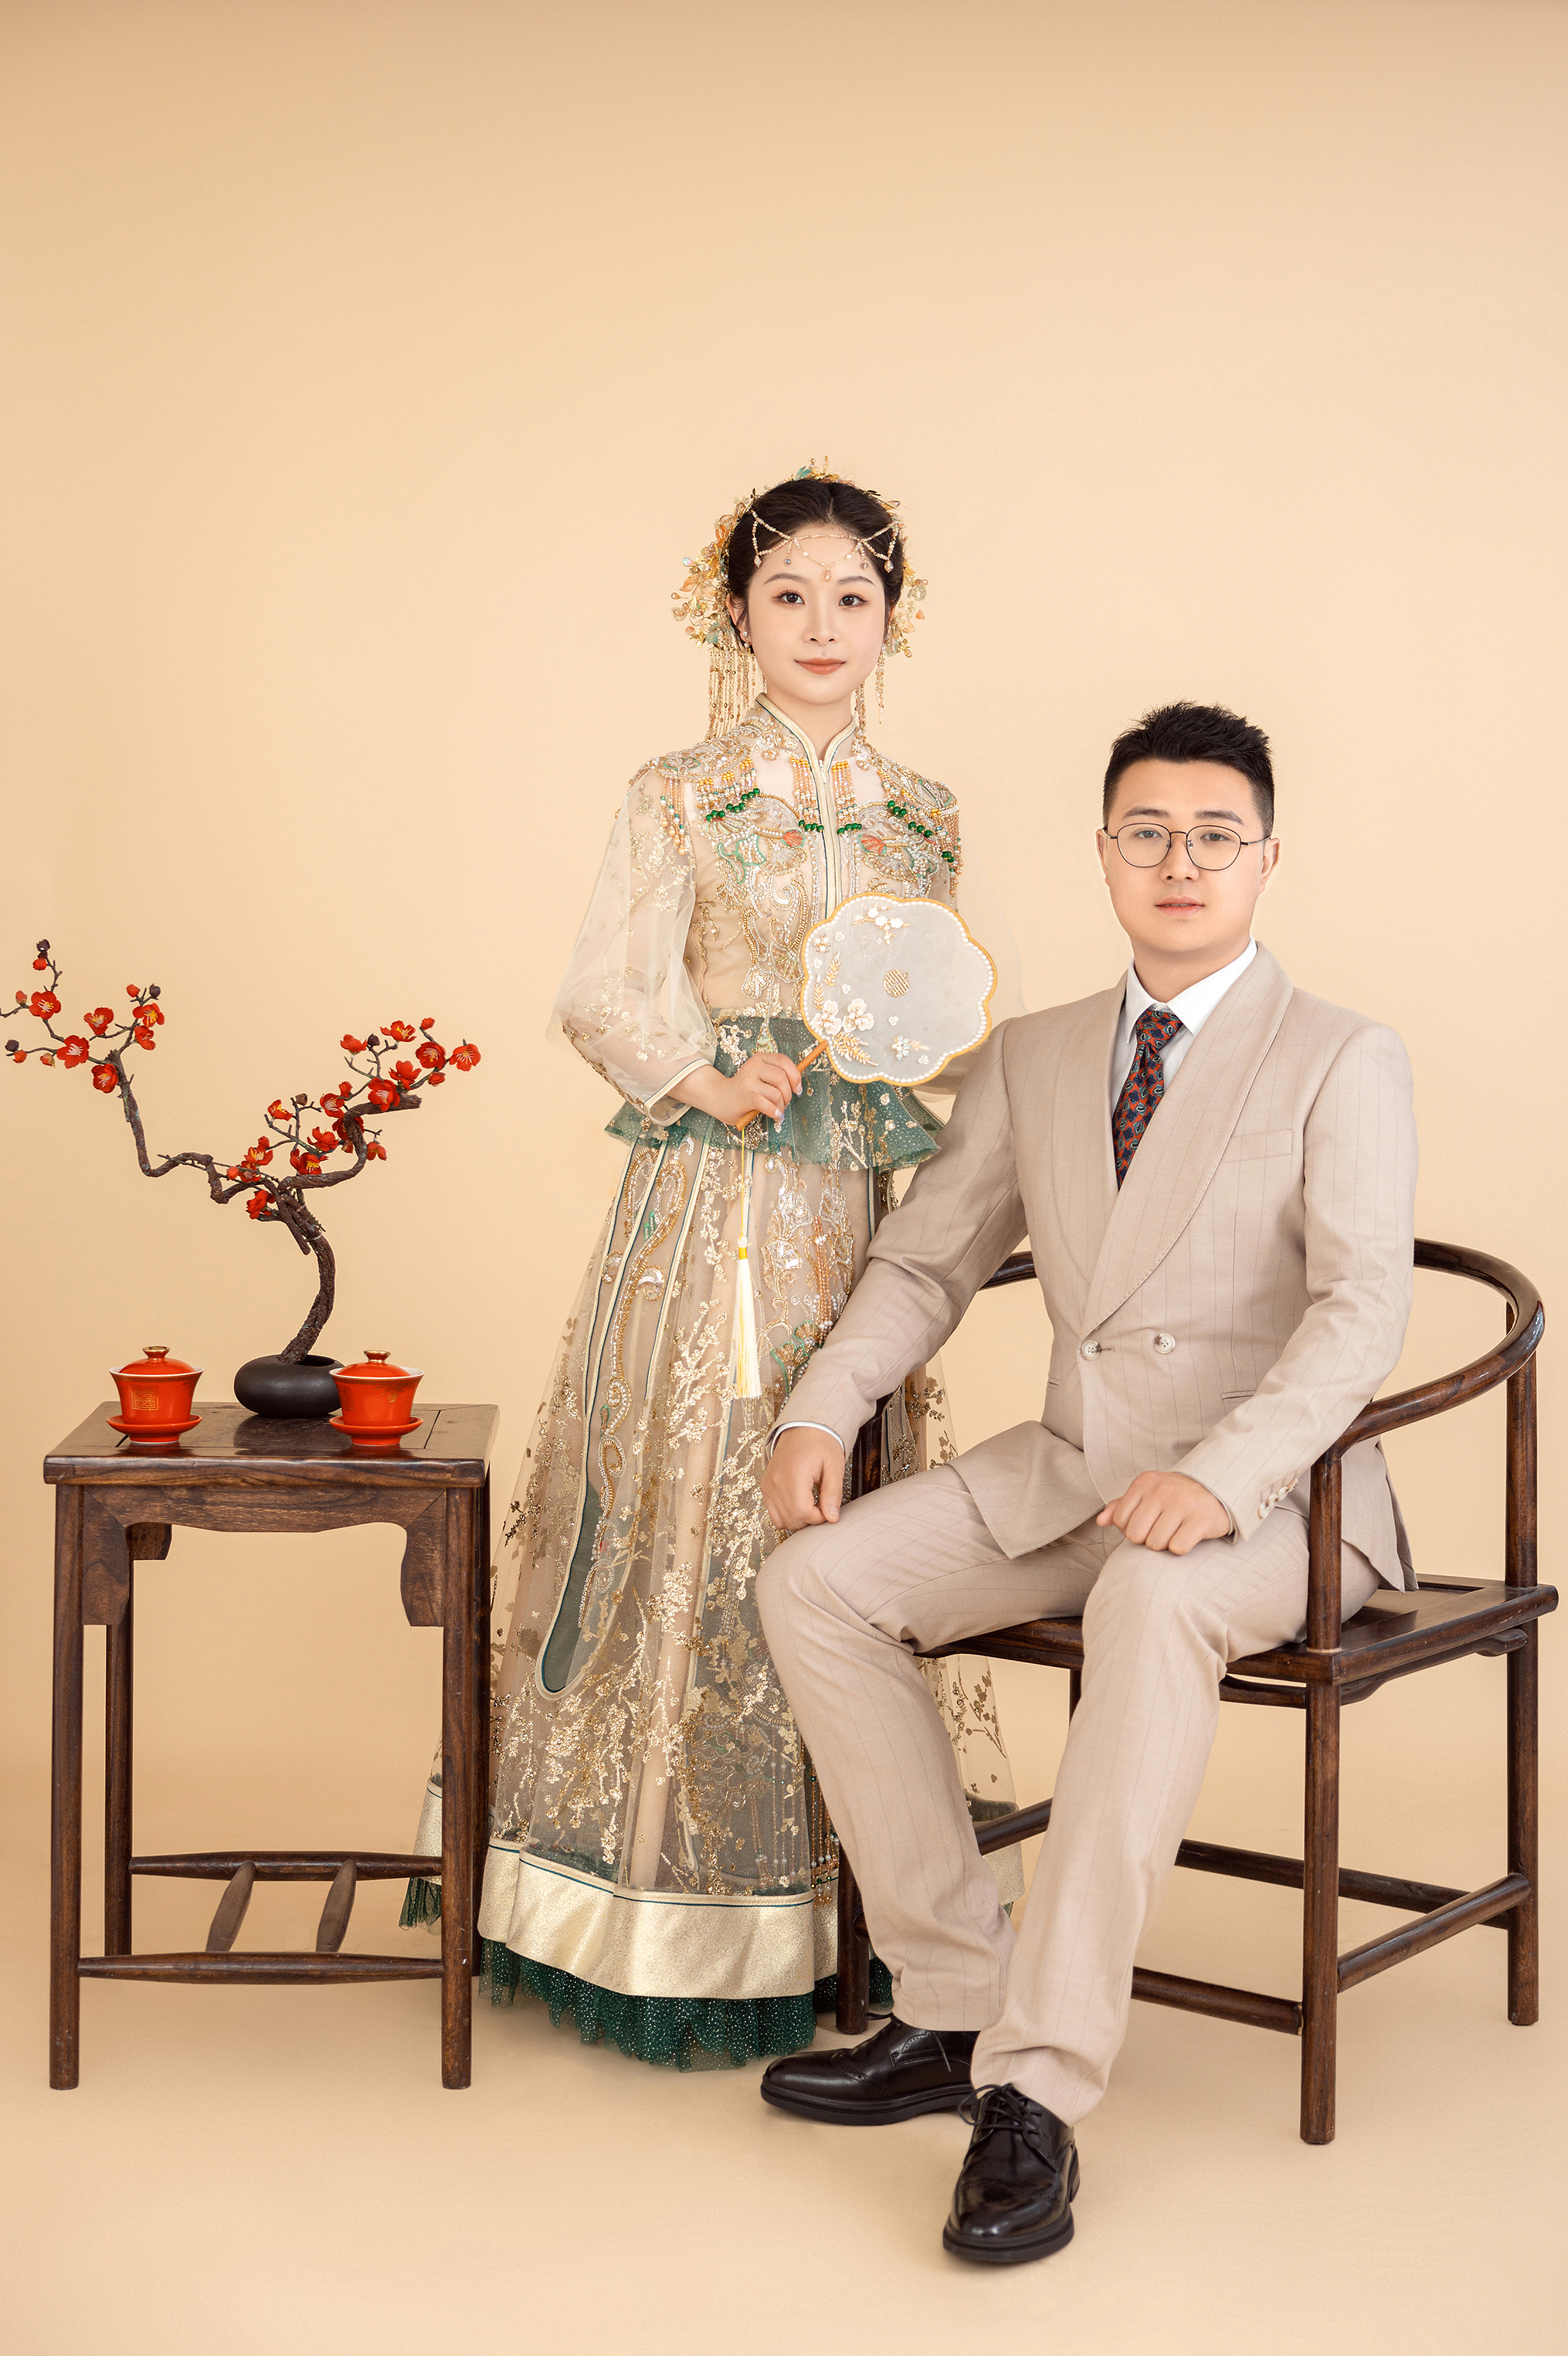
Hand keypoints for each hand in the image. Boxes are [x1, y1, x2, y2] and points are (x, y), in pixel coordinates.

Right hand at [673, 1052, 801, 1128]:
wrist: (718, 1098)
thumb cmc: (744, 1090)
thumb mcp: (760, 1076)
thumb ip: (775, 1076)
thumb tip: (797, 1084)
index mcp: (760, 1059)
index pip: (784, 1061)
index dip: (795, 1076)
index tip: (797, 1089)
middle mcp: (753, 1066)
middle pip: (782, 1078)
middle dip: (788, 1094)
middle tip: (785, 1102)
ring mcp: (747, 1081)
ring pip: (776, 1093)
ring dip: (781, 1105)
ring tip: (778, 1111)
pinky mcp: (744, 1096)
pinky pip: (765, 1103)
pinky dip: (774, 1111)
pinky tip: (776, 1116)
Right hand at [761, 1427, 845, 1534]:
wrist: (803, 1427)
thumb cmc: (821, 1443)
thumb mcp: (834, 1466)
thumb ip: (832, 1493)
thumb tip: (832, 1518)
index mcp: (794, 1476)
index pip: (802, 1513)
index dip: (818, 1518)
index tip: (828, 1510)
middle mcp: (776, 1482)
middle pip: (792, 1519)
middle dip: (810, 1520)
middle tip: (822, 1506)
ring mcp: (768, 1485)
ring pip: (781, 1520)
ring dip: (798, 1519)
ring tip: (810, 1504)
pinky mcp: (766, 1486)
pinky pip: (773, 1513)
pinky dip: (786, 1514)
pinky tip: (799, 1503)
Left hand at [1097, 1471, 1228, 1555]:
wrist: (1216, 1491)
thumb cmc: (1173, 1497)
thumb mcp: (1146, 1495)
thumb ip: (1120, 1507)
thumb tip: (1100, 1521)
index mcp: (1144, 1482)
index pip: (1120, 1521)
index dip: (1130, 1528)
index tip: (1147, 1522)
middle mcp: (1162, 1490)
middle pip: (1135, 1535)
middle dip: (1146, 1539)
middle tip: (1161, 1529)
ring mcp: (1182, 1503)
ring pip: (1155, 1544)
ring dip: (1164, 1545)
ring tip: (1175, 1531)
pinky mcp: (1201, 1520)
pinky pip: (1177, 1548)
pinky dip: (1180, 1548)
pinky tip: (1187, 1536)